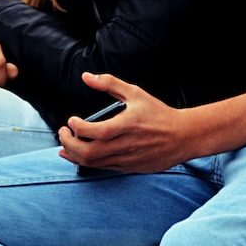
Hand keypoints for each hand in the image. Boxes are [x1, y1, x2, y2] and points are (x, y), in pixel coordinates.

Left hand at [57, 73, 202, 172]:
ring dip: (74, 155)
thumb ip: (110, 83)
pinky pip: (102, 168)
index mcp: (128, 125)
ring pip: (93, 163)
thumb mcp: (136, 93)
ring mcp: (127, 159)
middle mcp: (126, 145)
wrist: (183, 136)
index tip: (71, 120)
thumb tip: (86, 77)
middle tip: (62, 132)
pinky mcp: (129, 168)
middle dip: (69, 144)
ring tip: (65, 145)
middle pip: (89, 152)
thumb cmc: (159, 114)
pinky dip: (87, 162)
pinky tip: (79, 154)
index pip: (96, 132)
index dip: (77, 128)